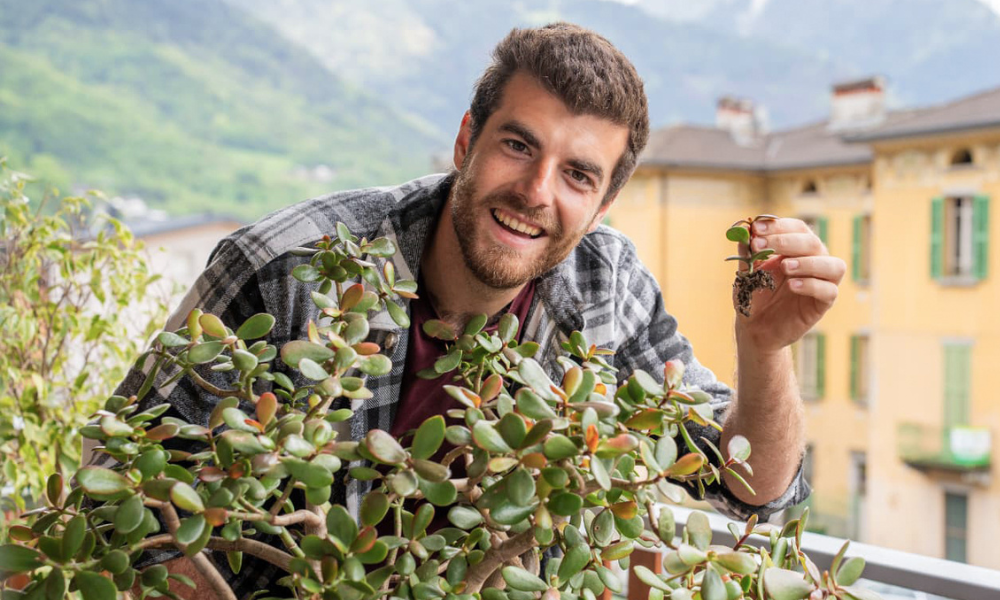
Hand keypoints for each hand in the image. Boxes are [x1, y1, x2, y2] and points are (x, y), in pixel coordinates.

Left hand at [735, 217, 845, 352]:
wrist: (754, 326)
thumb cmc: (754, 294)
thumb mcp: (746, 272)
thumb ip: (747, 253)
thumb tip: (743, 230)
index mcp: (797, 249)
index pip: (798, 228)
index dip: (779, 226)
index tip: (756, 228)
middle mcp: (814, 261)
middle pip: (813, 243)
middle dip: (786, 241)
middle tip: (760, 246)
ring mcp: (821, 282)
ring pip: (833, 265)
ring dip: (808, 262)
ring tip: (785, 267)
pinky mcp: (823, 303)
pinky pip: (829, 291)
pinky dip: (812, 285)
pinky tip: (793, 285)